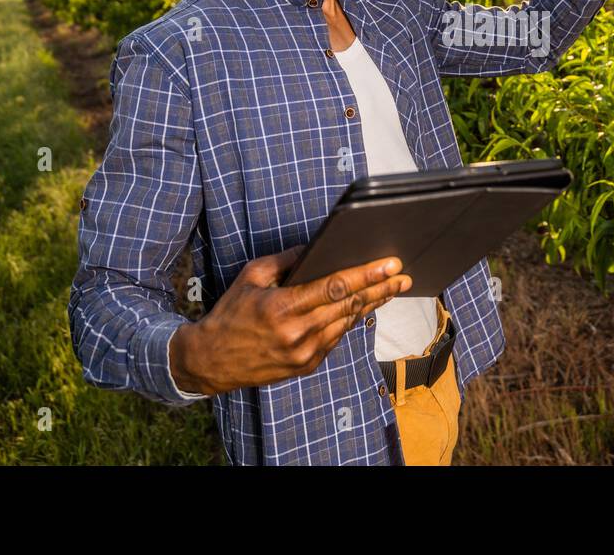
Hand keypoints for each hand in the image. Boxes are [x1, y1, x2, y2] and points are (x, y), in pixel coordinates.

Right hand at [169, 246, 410, 396]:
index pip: (334, 287)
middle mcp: (296, 333)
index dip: (366, 275)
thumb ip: (285, 261)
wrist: (210, 361)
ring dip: (370, 305)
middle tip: (403, 276)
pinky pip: (335, 339)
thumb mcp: (250, 277)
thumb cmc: (230, 313)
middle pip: (349, 306)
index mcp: (281, 308)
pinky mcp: (306, 366)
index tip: (390, 265)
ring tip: (390, 289)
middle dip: (379, 289)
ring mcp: (303, 354)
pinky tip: (363, 308)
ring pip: (346, 324)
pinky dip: (349, 321)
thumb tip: (315, 247)